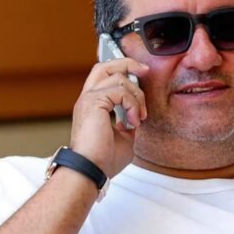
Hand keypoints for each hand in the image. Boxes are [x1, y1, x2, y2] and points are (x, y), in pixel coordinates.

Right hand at [69, 58, 149, 176]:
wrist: (91, 170)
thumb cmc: (103, 160)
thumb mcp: (124, 138)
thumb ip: (128, 123)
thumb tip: (136, 115)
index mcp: (93, 106)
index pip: (105, 76)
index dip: (123, 70)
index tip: (142, 74)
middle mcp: (88, 99)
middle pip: (105, 66)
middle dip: (128, 63)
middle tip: (145, 70)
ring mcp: (89, 99)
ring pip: (118, 77)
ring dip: (136, 96)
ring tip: (138, 117)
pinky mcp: (93, 102)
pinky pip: (120, 90)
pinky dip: (132, 104)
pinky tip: (133, 120)